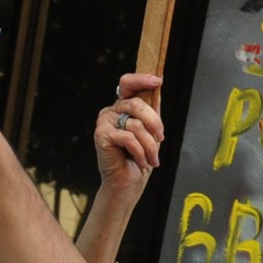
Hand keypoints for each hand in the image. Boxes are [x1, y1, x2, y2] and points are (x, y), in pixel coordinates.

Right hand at [96, 73, 165, 197]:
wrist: (128, 183)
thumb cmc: (139, 158)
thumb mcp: (151, 129)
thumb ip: (152, 107)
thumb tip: (158, 85)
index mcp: (123, 107)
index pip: (128, 83)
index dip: (142, 79)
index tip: (158, 81)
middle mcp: (112, 111)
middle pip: (137, 103)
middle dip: (154, 123)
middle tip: (161, 138)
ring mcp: (104, 122)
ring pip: (135, 124)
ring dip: (149, 145)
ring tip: (151, 158)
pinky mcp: (101, 135)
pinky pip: (128, 137)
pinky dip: (139, 152)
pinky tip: (140, 161)